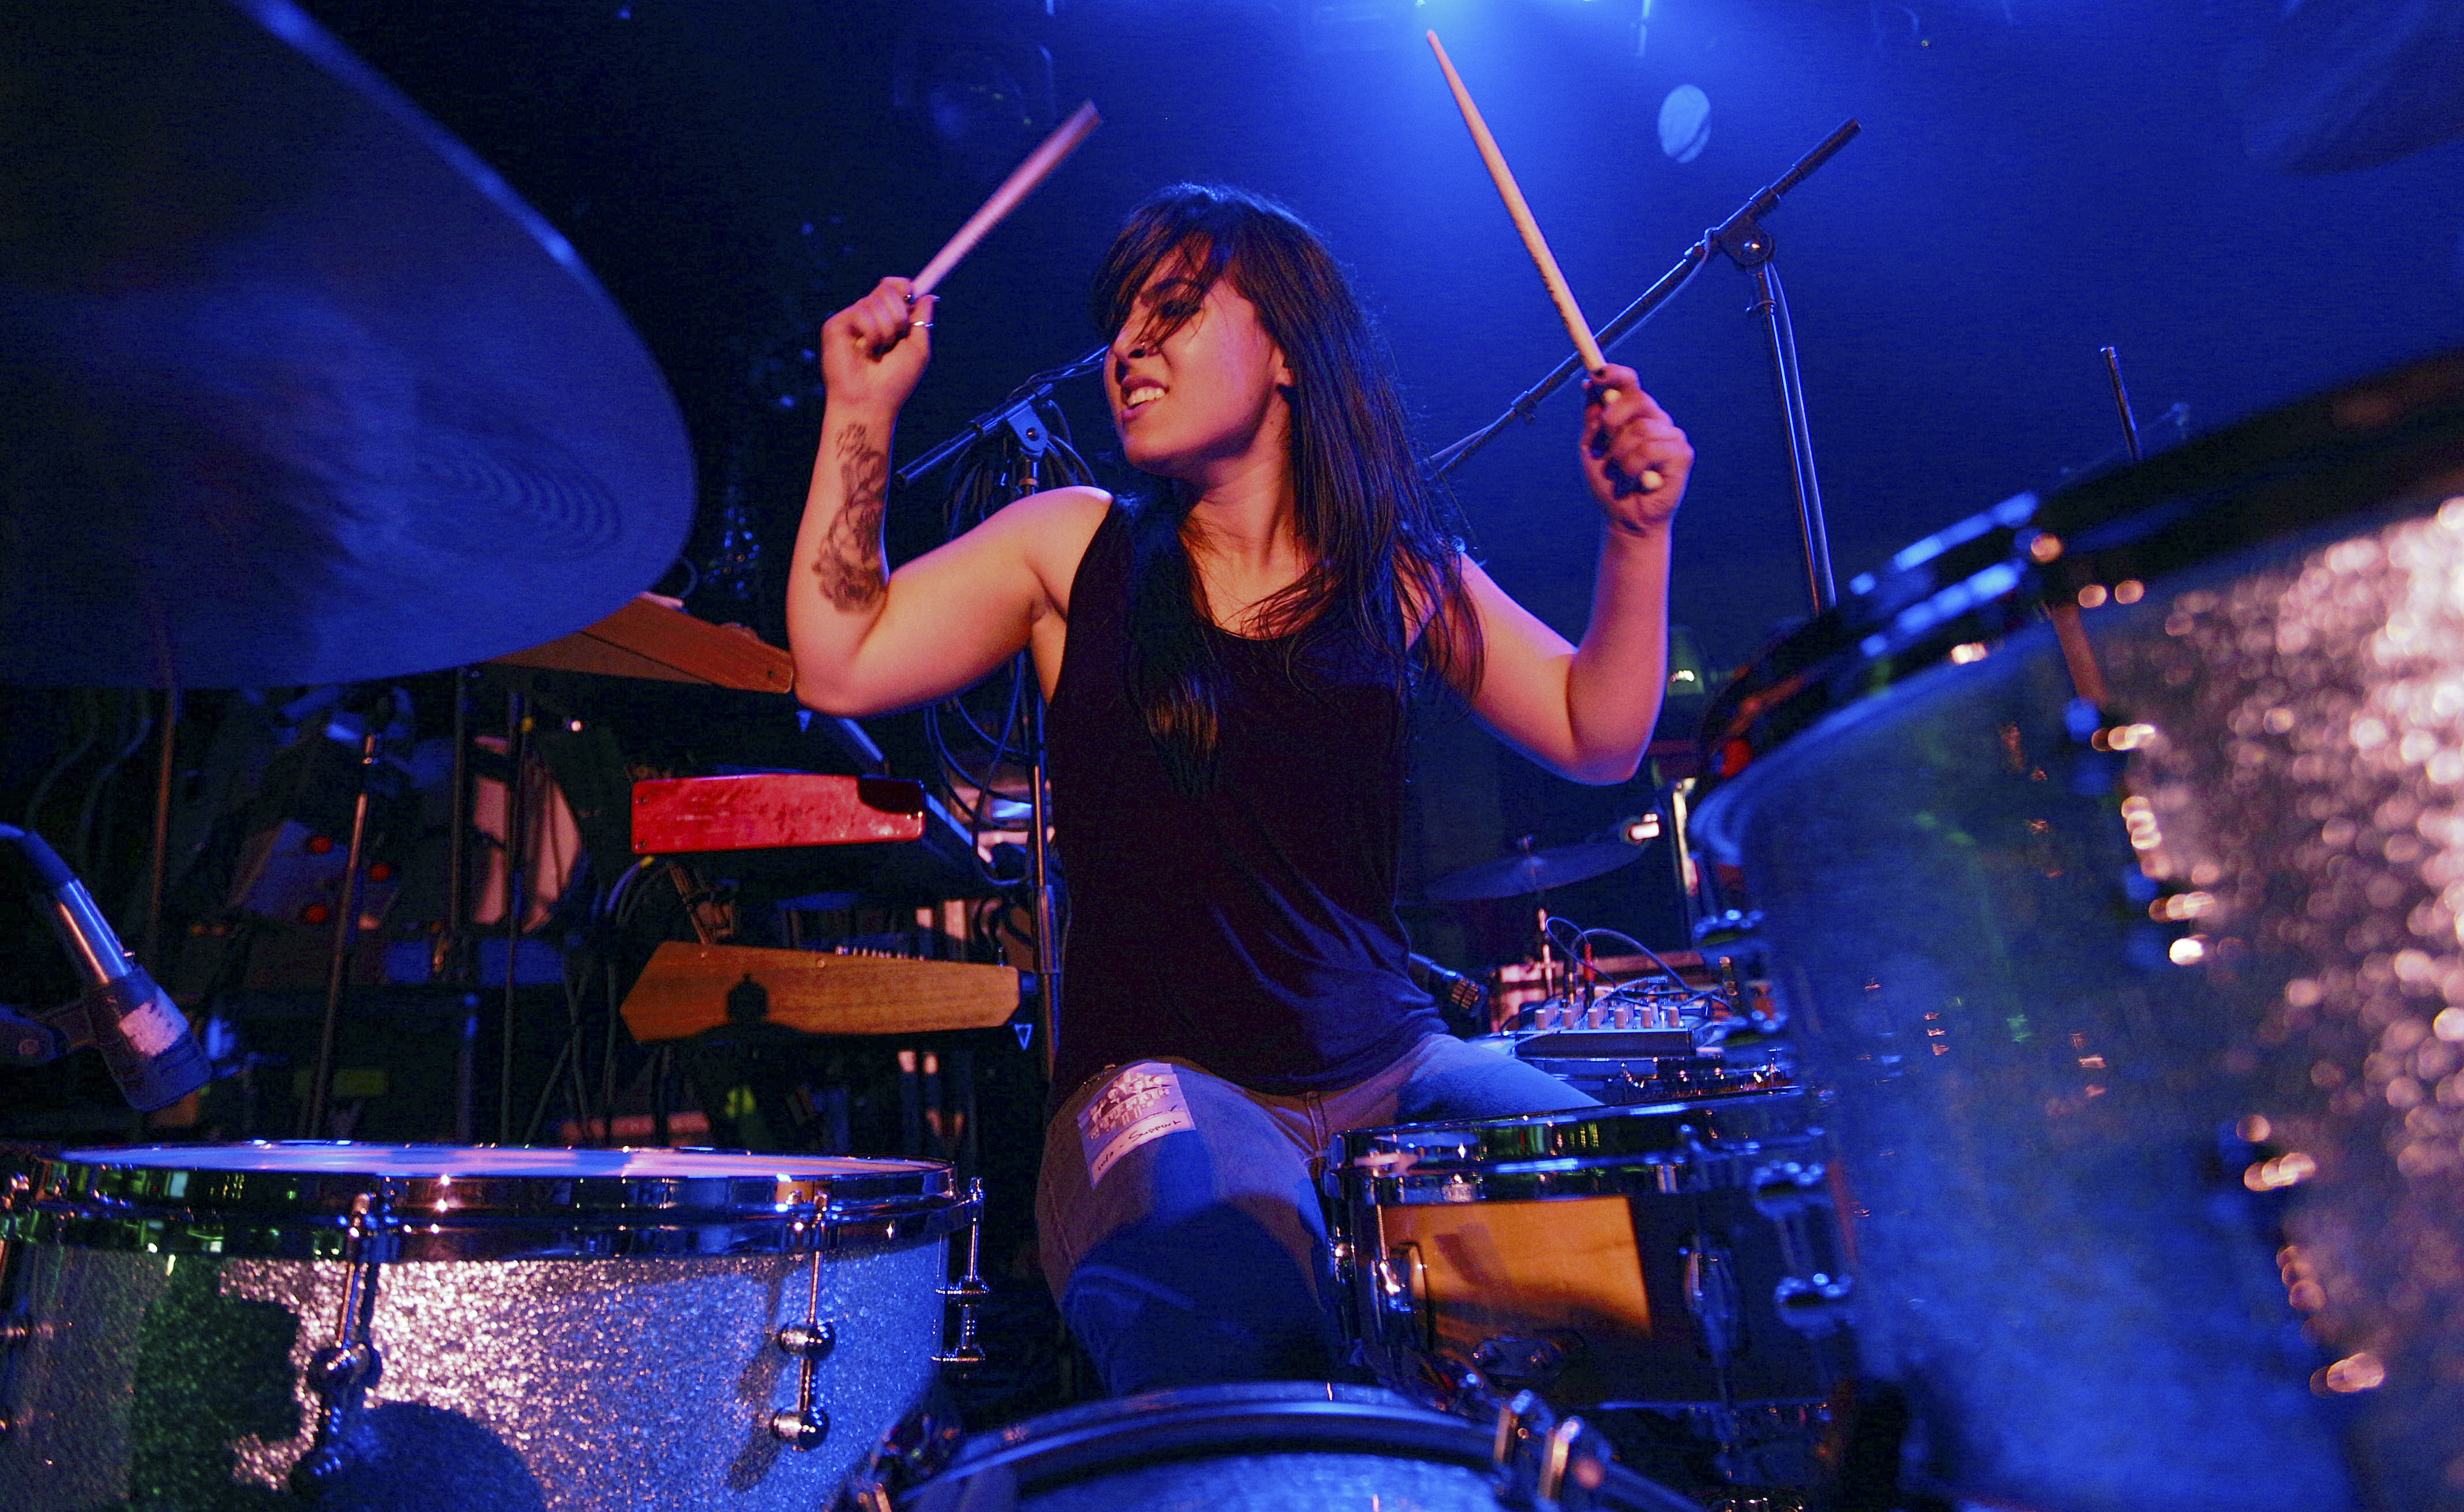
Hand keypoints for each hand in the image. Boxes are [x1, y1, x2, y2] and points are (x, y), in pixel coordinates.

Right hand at [820, 277, 936, 413]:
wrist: (871, 402)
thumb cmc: (894, 382)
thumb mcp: (918, 350)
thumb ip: (922, 321)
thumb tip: (929, 295)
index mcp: (887, 320)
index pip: (894, 287)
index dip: (905, 286)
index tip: (912, 296)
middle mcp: (868, 317)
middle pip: (887, 288)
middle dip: (899, 314)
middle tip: (895, 340)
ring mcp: (852, 320)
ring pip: (875, 301)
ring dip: (886, 330)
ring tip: (878, 352)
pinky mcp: (836, 324)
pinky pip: (861, 311)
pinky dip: (871, 334)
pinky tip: (864, 351)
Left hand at [1578, 365, 1690, 533]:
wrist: (1624, 518)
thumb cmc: (1610, 484)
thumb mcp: (1592, 448)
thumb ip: (1593, 419)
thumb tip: (1591, 386)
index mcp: (1635, 415)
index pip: (1630, 383)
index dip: (1615, 375)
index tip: (1597, 375)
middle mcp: (1657, 420)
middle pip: (1637, 399)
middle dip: (1612, 421)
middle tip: (1603, 444)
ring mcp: (1672, 436)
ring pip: (1640, 429)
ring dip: (1619, 456)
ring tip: (1620, 474)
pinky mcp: (1682, 455)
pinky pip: (1650, 450)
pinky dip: (1632, 469)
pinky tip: (1636, 481)